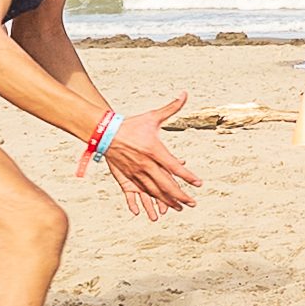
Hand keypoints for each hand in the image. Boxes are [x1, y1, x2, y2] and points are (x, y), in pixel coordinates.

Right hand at [97, 98, 202, 218]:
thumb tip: (184, 94)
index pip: (175, 168)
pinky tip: (143, 212)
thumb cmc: (131, 124)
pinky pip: (135, 193)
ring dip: (165, 202)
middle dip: (180, 196)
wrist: (105, 132)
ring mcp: (135, 173)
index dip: (188, 177)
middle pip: (166, 185)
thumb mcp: (152, 116)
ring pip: (153, 192)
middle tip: (191, 203)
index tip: (199, 184)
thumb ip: (171, 107)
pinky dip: (140, 202)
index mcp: (155, 151)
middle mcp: (146, 165)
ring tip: (176, 209)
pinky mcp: (126, 177)